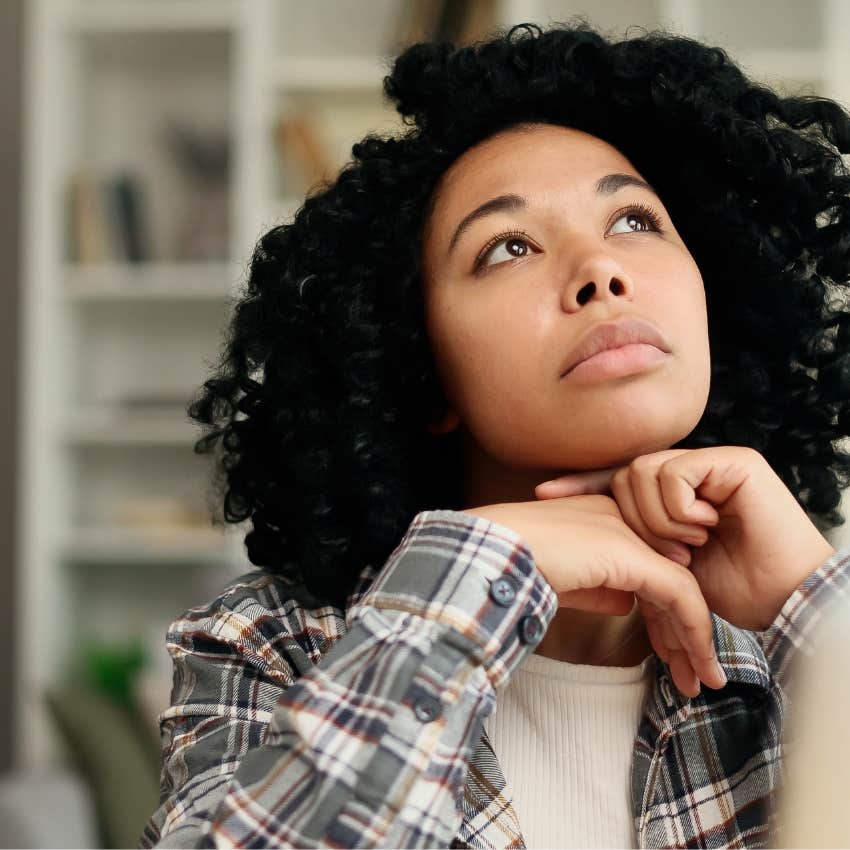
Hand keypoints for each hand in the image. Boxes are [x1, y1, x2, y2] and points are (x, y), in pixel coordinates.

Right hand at [465, 495, 727, 696]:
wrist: (493, 552)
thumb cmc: (513, 564)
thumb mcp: (564, 577)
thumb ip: (597, 587)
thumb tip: (626, 603)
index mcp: (605, 518)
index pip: (650, 567)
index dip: (663, 613)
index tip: (670, 653)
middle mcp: (625, 519)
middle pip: (670, 578)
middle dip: (685, 631)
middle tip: (696, 675)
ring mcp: (630, 534)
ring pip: (682, 589)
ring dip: (696, 639)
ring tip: (703, 680)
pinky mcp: (633, 555)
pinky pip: (679, 595)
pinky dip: (694, 632)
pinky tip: (698, 662)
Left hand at [535, 446, 836, 632]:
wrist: (780, 600)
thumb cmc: (728, 590)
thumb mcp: (662, 566)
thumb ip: (630, 545)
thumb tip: (582, 539)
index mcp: (670, 497)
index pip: (616, 480)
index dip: (582, 485)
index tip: (544, 494)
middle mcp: (689, 474)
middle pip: (626, 475)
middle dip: (634, 519)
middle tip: (666, 554)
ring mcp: (711, 465)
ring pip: (645, 472)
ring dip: (659, 519)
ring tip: (689, 545)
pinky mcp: (733, 462)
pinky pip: (675, 473)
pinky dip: (680, 508)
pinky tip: (705, 527)